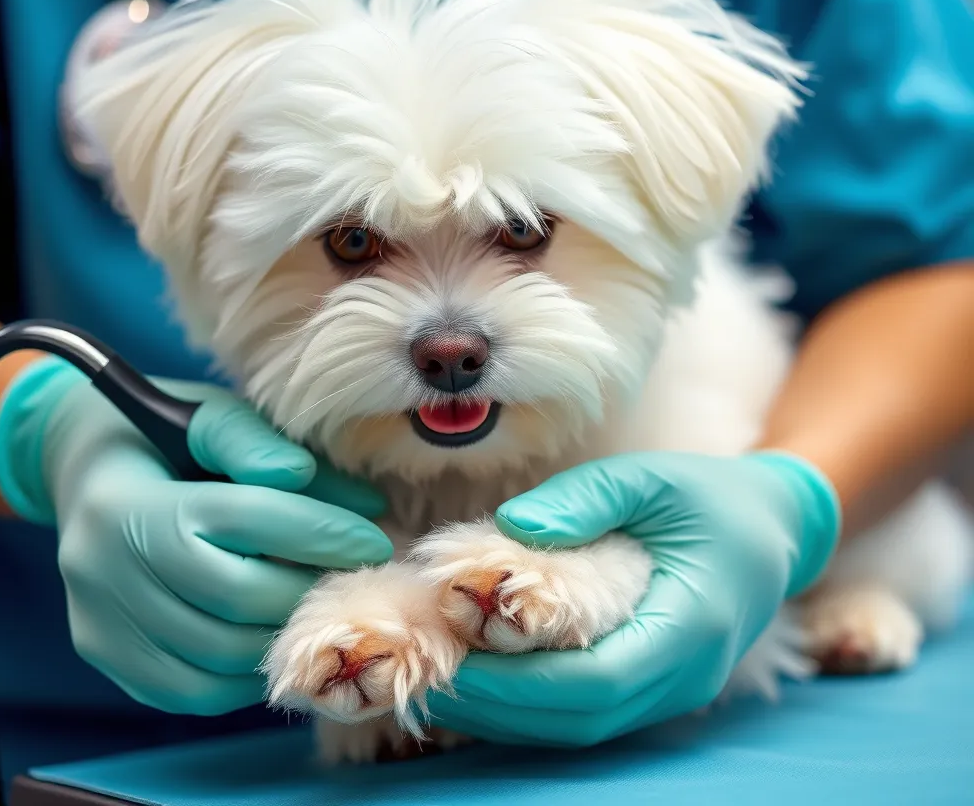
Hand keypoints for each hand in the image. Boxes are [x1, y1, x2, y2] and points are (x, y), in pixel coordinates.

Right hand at [0, 357, 392, 714]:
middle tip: (355, 576)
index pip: (243, 521)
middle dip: (310, 588)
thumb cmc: (163, 436)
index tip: (372, 537)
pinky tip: (276, 633)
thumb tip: (333, 494)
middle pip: (234, 596)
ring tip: (323, 603)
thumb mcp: (208, 416)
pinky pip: (192, 690)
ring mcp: (99, 621)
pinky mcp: (105, 657)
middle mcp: (103, 566)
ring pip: (218, 655)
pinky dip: (248, 671)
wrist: (81, 468)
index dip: (320, 531)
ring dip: (286, 633)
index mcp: (129, 497)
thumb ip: (260, 446)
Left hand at [427, 450, 839, 745]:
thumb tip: (514, 526)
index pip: (598, 682)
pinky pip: (592, 710)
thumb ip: (585, 499)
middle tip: (430, 672)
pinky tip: (491, 675)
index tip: (455, 656)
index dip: (520, 683)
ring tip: (444, 676)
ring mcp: (674, 688)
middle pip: (583, 719)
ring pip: (584, 726)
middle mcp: (684, 675)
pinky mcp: (657, 683)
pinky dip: (537, 702)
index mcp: (691, 624)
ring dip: (512, 712)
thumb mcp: (650, 478)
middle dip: (501, 706)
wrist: (773, 527)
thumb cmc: (710, 495)